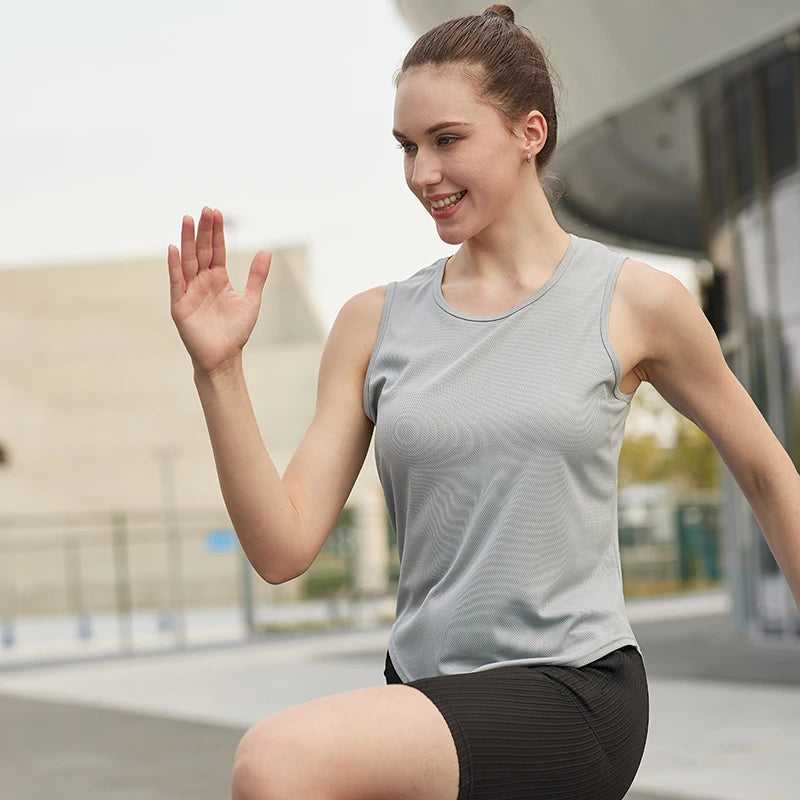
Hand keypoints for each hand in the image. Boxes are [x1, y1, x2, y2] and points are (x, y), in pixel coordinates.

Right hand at [167, 207, 270, 374]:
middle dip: (203, 231)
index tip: (216, 212)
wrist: (224, 357)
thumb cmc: (236, 331)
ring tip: (187, 219)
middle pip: (201, 251)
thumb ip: (257, 276)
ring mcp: (189, 291)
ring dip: (186, 241)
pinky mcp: (179, 305)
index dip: (216, 232)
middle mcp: (202, 281)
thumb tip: (267, 250)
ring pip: (187, 261)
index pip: (216, 250)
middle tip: (205, 210)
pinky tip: (174, 249)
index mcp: (218, 278)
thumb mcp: (251, 300)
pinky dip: (174, 266)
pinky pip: (176, 282)